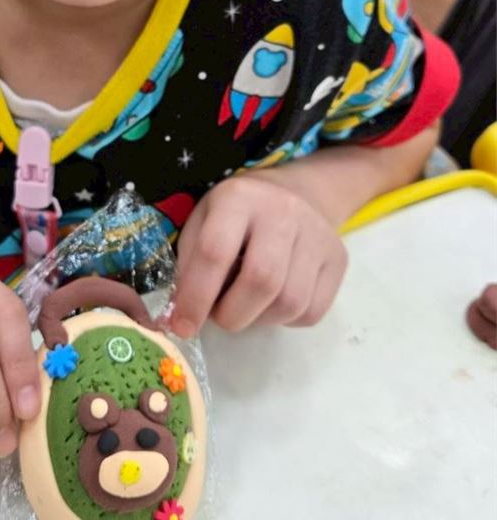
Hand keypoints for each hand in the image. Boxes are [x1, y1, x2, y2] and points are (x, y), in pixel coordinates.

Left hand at [170, 174, 347, 335]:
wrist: (296, 193)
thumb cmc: (236, 213)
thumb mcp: (202, 220)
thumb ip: (189, 263)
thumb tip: (181, 315)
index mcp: (238, 197)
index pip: (215, 252)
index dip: (195, 297)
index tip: (182, 326)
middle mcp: (283, 211)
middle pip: (261, 280)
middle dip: (231, 315)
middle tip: (218, 316)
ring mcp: (317, 235)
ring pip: (290, 303)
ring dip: (258, 319)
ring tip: (244, 304)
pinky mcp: (338, 259)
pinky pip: (312, 312)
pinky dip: (285, 320)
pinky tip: (271, 301)